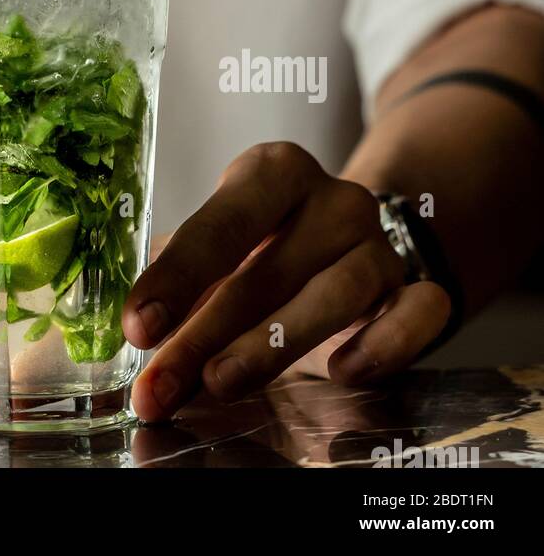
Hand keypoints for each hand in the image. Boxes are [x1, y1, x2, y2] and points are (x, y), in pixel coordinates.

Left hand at [122, 142, 451, 422]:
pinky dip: (384, 343)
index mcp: (273, 172)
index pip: (222, 224)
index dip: (175, 279)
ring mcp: (378, 242)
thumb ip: (184, 288)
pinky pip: (418, 312)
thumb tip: (138, 340)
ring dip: (273, 344)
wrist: (344, 238)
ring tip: (221, 383)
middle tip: (162, 383)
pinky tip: (343, 370)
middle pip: (268, 270)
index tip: (138, 326)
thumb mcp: (221, 251)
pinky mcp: (414, 286)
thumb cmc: (263, 244)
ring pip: (337, 293)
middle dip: (204, 334)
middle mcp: (332, 200)